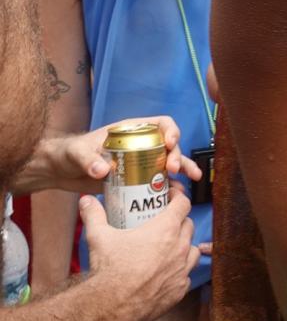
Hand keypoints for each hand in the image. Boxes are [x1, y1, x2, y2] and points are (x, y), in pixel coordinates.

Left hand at [51, 115, 201, 194]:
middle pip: (169, 146)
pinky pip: (157, 182)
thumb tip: (103, 170)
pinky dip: (169, 188)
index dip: (171, 131)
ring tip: (192, 181)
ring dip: (182, 170)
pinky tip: (175, 196)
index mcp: (131, 131)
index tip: (170, 144)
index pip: (160, 124)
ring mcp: (140, 163)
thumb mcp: (77, 153)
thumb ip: (88, 159)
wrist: (61, 171)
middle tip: (172, 170)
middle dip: (176, 156)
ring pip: (168, 164)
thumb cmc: (69, 154)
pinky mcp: (136, 180)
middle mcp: (140, 145)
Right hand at [81, 190, 197, 320]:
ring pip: (193, 250)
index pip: (183, 204)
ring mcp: (181, 270)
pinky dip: (180, 271)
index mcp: (165, 230)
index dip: (179, 197)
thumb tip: (86, 200)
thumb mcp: (98, 236)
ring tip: (171, 246)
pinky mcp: (179, 290)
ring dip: (184, 245)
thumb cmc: (110, 269)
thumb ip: (94, 214)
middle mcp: (179, 248)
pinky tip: (167, 272)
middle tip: (166, 221)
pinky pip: (186, 275)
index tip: (172, 196)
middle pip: (189, 225)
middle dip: (180, 220)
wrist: (113, 305)